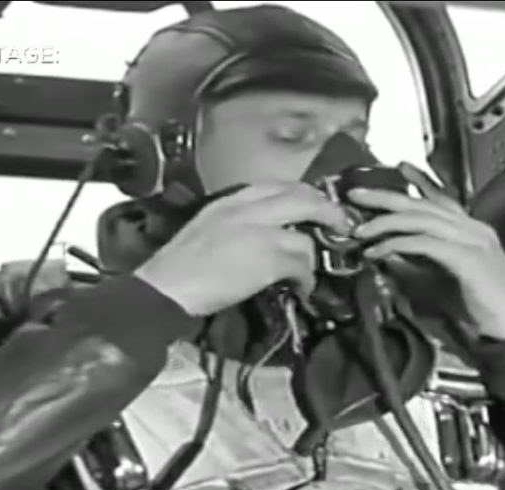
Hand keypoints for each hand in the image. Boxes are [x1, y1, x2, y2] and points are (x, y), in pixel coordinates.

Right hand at [133, 182, 347, 315]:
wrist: (165, 288)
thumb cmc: (178, 267)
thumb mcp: (208, 229)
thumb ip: (237, 224)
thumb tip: (267, 234)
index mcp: (231, 200)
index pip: (279, 185)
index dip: (306, 195)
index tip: (318, 206)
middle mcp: (247, 208)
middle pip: (302, 197)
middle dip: (327, 211)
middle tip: (339, 226)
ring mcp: (259, 231)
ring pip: (306, 234)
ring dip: (315, 255)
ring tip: (311, 271)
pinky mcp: (268, 257)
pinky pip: (302, 262)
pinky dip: (306, 278)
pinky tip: (302, 289)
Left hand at [350, 163, 504, 339]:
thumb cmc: (482, 308)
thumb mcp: (444, 280)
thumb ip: (421, 263)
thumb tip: (389, 254)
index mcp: (471, 231)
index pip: (442, 198)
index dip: (420, 181)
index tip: (398, 168)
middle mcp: (472, 229)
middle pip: (423, 204)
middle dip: (386, 197)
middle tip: (356, 194)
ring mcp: (472, 240)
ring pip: (422, 218)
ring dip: (386, 222)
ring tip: (361, 230)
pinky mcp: (467, 257)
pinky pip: (425, 243)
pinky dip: (398, 245)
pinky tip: (379, 252)